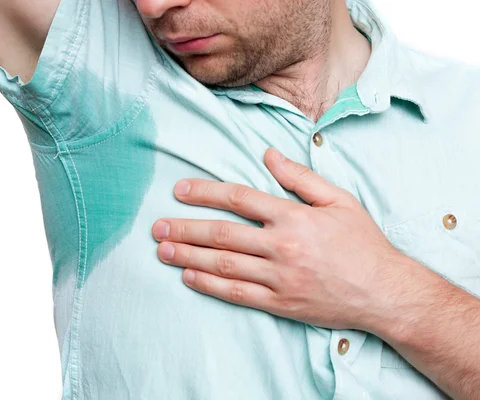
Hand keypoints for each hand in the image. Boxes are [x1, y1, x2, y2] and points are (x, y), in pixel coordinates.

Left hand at [152, 147, 410, 331]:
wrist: (385, 292)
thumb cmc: (363, 243)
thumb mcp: (339, 200)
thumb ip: (300, 177)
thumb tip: (267, 154)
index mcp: (294, 217)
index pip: (239, 198)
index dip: (205, 193)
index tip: (179, 191)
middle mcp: (282, 247)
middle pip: (222, 234)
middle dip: (185, 229)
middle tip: (156, 227)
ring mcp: (279, 278)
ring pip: (224, 265)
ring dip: (189, 257)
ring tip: (162, 251)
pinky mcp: (281, 304)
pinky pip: (238, 294)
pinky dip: (210, 286)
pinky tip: (189, 278)